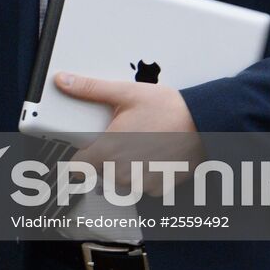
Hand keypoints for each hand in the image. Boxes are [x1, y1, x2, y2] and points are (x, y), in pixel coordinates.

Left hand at [54, 72, 201, 196]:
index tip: (87, 148)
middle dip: (108, 157)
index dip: (81, 156)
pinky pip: (144, 186)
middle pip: (101, 173)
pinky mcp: (160, 187)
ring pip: (122, 181)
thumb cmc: (167, 108)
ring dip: (127, 167)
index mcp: (108, 152)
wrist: (204, 122)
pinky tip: (154, 155)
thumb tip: (64, 81)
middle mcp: (123, 172)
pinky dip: (147, 173)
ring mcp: (142, 182)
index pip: (78, 168)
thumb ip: (90, 89)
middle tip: (124, 137)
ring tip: (141, 144)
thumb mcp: (125, 93)